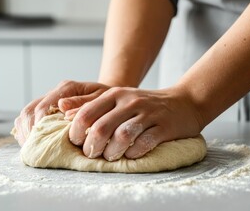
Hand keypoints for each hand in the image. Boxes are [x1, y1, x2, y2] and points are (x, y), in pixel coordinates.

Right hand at [13, 80, 109, 145]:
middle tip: (35, 149)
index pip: (44, 107)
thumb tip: (62, 106)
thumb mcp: (102, 100)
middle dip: (29, 132)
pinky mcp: (46, 110)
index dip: (40, 126)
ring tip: (33, 149)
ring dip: (26, 133)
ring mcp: (48, 100)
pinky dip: (27, 132)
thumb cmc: (108, 101)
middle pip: (30, 111)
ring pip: (25, 115)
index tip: (44, 142)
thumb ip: (83, 104)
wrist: (111, 98)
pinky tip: (34, 143)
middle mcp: (54, 93)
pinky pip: (28, 120)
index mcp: (67, 88)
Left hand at [69, 85, 204, 160]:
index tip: (77, 143)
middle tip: (92, 154)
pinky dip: (133, 153)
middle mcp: (130, 102)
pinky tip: (130, 155)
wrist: (184, 102)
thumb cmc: (145, 105)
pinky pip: (144, 144)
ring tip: (111, 156)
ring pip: (122, 137)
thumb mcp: (119, 99)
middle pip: (101, 128)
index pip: (86, 114)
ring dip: (112, 152)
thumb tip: (64, 114)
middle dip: (92, 147)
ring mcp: (148, 114)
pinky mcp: (164, 127)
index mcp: (115, 94)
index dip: (76, 132)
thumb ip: (93, 105)